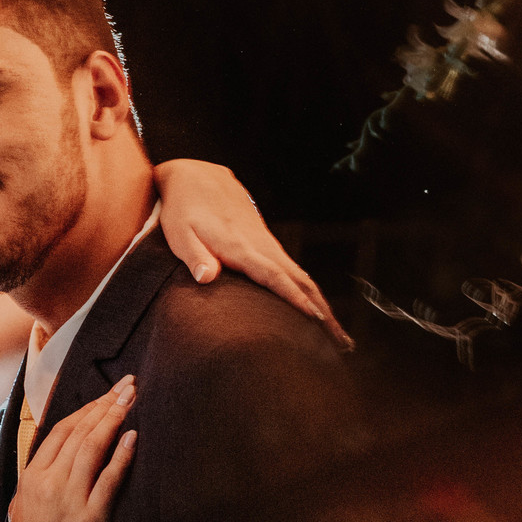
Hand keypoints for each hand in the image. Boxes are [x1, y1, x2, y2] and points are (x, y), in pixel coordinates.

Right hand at [6, 378, 136, 521]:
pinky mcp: (92, 517)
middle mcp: (49, 482)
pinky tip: (133, 436)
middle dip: (105, 404)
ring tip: (132, 398)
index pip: (60, 431)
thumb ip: (39, 478)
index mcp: (31, 477)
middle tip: (127, 384)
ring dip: (115, 418)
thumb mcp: (24, 507)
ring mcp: (70, 498)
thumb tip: (58, 453)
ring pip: (94, 447)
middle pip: (80, 432)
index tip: (104, 394)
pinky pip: (109, 478)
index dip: (85, 409)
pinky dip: (122, 454)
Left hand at [154, 159, 352, 351]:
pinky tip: (315, 307)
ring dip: (322, 305)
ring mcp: (267, 244)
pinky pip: (294, 271)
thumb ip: (194, 255)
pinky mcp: (267, 244)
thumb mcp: (179, 233)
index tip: (316, 321)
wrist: (197, 177)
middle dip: (323, 312)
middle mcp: (261, 246)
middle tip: (343, 344)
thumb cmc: (183, 209)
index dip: (295, 299)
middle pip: (301, 281)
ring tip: (338, 335)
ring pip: (302, 277)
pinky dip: (309, 292)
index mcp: (241, 247)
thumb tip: (207, 277)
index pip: (274, 277)